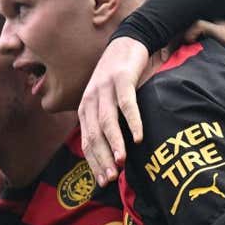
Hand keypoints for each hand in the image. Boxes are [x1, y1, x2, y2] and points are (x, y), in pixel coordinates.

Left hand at [78, 36, 149, 186]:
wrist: (127, 42)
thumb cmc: (119, 79)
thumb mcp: (107, 101)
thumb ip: (107, 123)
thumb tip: (113, 154)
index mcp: (85, 109)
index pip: (87, 142)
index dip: (94, 163)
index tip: (104, 182)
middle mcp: (91, 100)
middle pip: (94, 135)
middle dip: (102, 159)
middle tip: (111, 178)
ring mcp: (105, 89)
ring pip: (108, 122)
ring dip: (115, 144)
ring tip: (122, 162)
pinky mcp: (122, 79)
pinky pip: (127, 104)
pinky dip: (133, 122)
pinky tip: (139, 137)